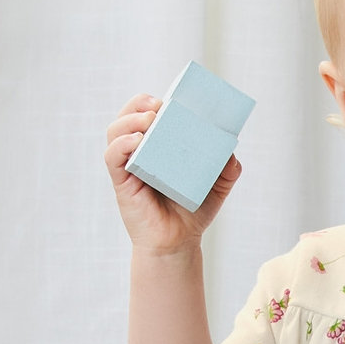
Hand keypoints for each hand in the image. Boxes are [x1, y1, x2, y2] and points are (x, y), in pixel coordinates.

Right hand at [104, 94, 240, 254]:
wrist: (178, 243)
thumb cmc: (192, 212)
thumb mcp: (216, 188)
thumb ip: (227, 170)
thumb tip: (231, 154)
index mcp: (158, 146)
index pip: (148, 114)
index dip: (153, 101)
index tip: (171, 100)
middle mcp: (140, 151)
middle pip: (127, 116)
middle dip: (139, 104)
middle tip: (158, 106)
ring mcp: (128, 165)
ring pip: (115, 131)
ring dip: (129, 119)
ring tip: (149, 120)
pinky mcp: (122, 181)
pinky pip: (112, 157)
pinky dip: (122, 144)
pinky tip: (138, 141)